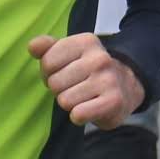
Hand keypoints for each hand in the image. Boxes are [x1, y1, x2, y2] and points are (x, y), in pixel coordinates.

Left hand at [28, 32, 144, 127]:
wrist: (127, 87)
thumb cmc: (89, 71)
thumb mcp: (70, 53)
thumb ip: (48, 48)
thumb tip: (32, 46)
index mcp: (86, 42)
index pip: (47, 62)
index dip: (49, 73)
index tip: (63, 73)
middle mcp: (99, 58)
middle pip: (55, 83)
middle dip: (60, 89)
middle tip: (74, 88)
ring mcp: (108, 80)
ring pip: (64, 100)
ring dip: (70, 103)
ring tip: (83, 97)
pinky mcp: (113, 102)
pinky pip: (78, 114)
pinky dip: (78, 116)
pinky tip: (88, 109)